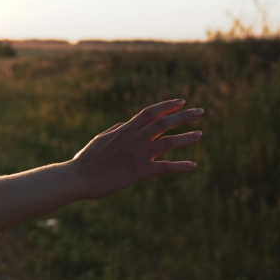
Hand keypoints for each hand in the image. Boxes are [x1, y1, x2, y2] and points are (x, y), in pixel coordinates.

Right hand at [69, 99, 202, 199]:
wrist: (80, 177)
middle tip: (199, 112)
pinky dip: (180, 166)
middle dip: (183, 116)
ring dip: (185, 138)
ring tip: (199, 134)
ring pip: (168, 142)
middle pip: (163, 123)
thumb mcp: (102, 138)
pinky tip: (193, 165)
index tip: (181, 101)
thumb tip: (128, 123)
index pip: (150, 112)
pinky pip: (165, 167)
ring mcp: (138, 154)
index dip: (167, 106)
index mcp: (125, 130)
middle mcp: (134, 139)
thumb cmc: (88, 159)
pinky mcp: (140, 171)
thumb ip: (118, 130)